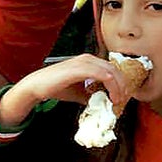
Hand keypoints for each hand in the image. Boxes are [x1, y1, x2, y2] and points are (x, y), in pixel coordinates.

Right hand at [0, 54, 131, 127]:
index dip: (120, 83)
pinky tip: (111, 97)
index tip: (122, 97)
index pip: (111, 68)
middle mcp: (88, 58)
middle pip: (115, 69)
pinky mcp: (80, 68)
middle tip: (124, 100)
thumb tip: (105, 103)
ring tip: (118, 101)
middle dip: (123, 85)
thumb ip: (92, 95)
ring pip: (111, 71)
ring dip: (119, 87)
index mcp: (89, 61)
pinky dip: (112, 86)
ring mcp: (84, 62)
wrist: (37, 86)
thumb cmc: (56, 87)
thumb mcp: (79, 92)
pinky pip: (103, 75)